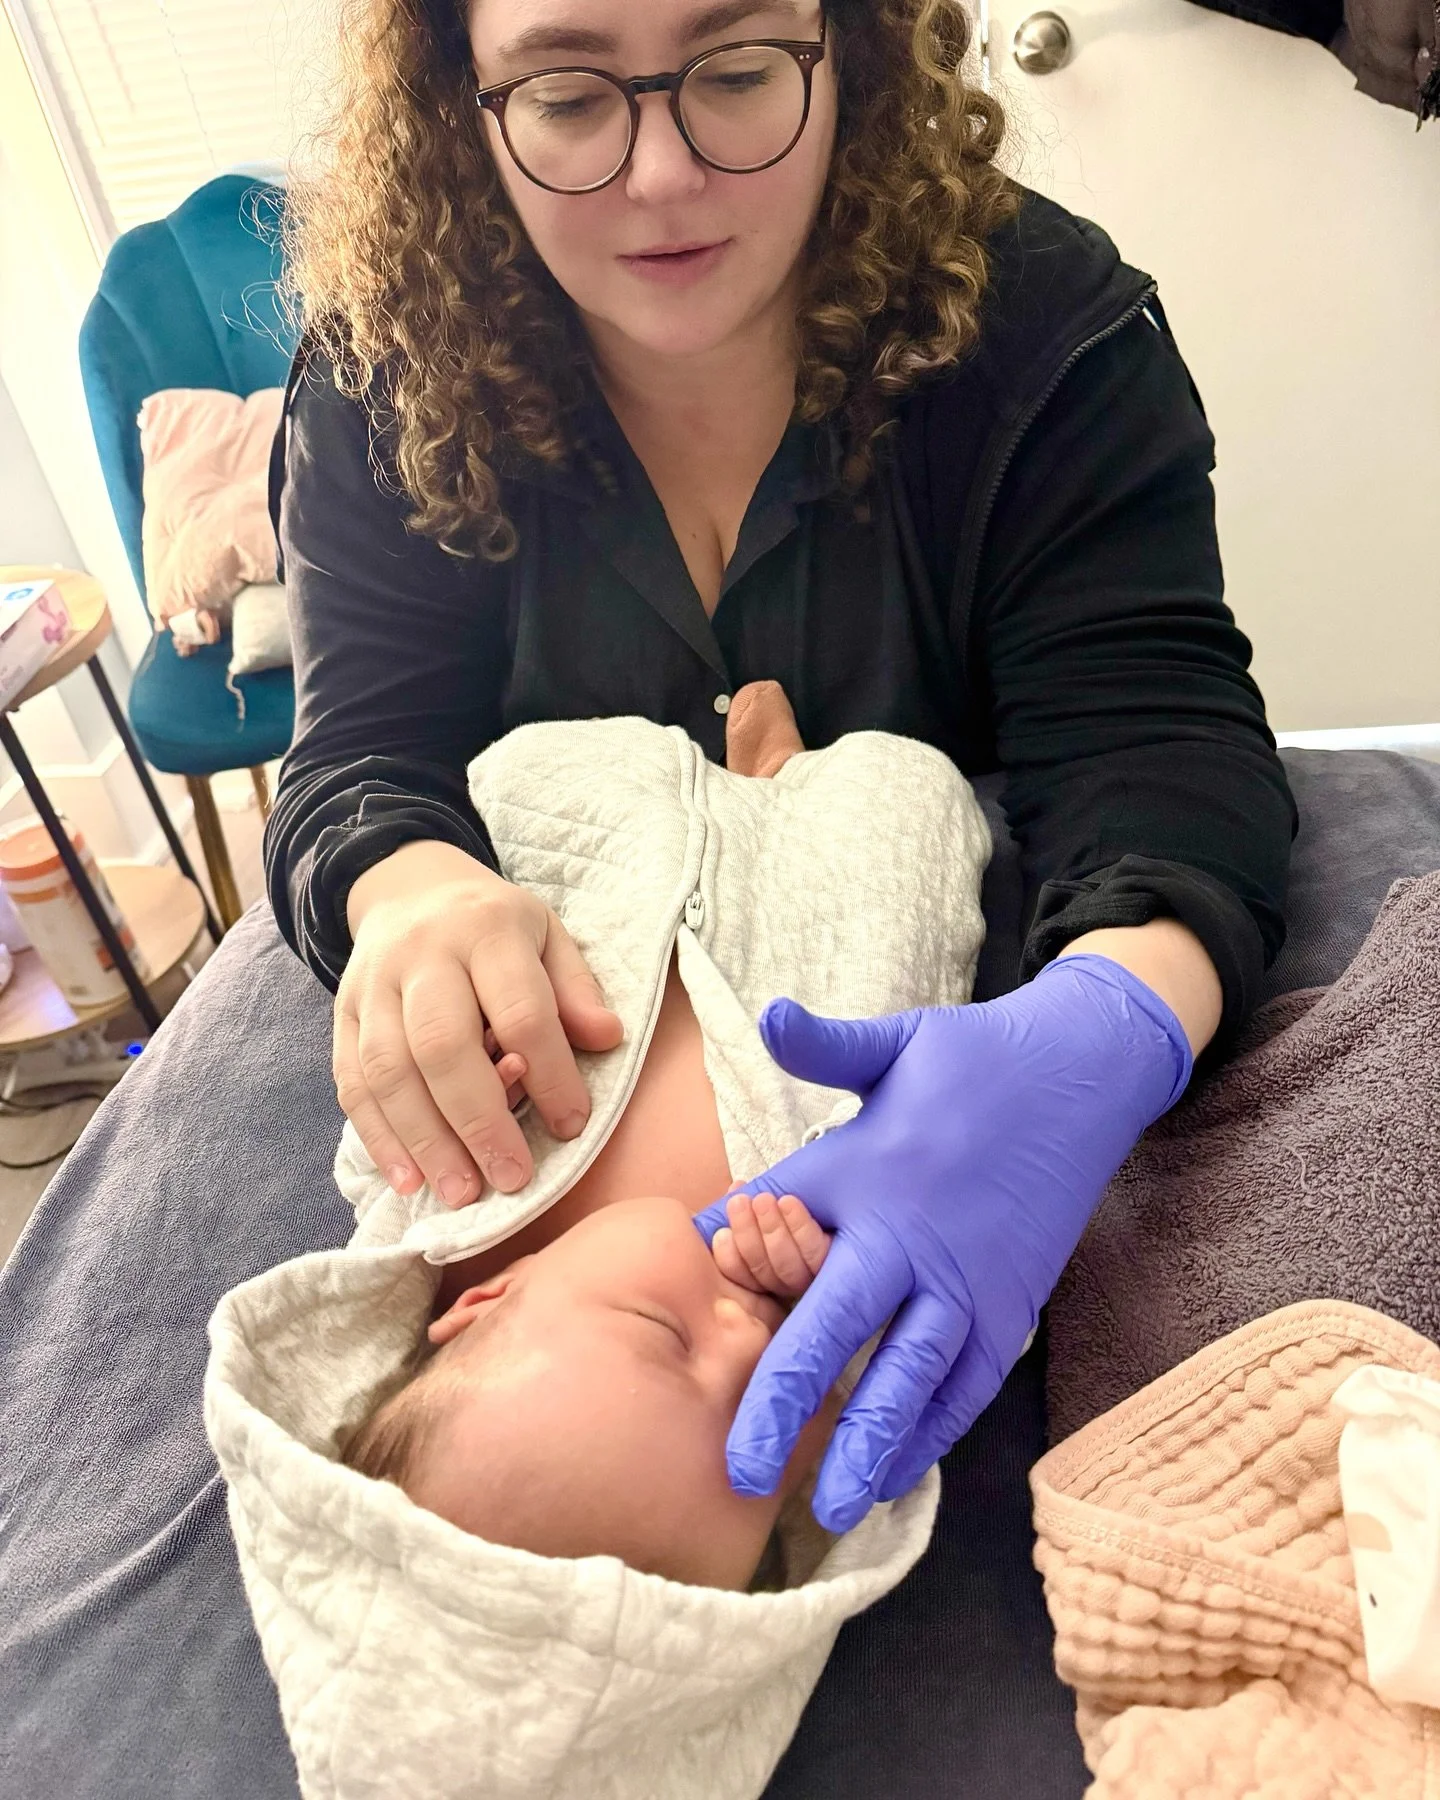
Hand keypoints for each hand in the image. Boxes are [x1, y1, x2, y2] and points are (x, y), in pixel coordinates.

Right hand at [335, 840, 622, 1206]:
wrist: (411, 889)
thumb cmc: (496, 927)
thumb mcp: (549, 936)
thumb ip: (575, 989)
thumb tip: (607, 1038)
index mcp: (486, 929)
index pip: (519, 1009)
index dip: (548, 1072)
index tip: (572, 1125)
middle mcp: (422, 955)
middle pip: (443, 1043)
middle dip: (478, 1120)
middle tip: (511, 1178)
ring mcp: (373, 986)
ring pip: (390, 1069)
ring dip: (426, 1140)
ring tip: (461, 1192)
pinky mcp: (343, 1015)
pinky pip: (352, 1081)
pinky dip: (379, 1137)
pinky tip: (408, 1179)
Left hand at [692, 954, 1191, 1532]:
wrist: (1082, 1076)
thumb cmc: (971, 1060)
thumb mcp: (894, 1043)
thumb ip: (825, 1045)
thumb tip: (770, 1016)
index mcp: (867, 1176)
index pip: (780, 1243)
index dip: (732, 1281)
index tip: (687, 1329)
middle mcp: (913, 1239)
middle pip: (840, 1334)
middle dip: (787, 1404)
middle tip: (740, 1472)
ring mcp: (969, 1280)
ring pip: (911, 1378)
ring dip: (867, 1443)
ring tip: (829, 1507)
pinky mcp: (1012, 1304)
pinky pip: (969, 1383)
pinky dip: (935, 1432)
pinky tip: (897, 1475)